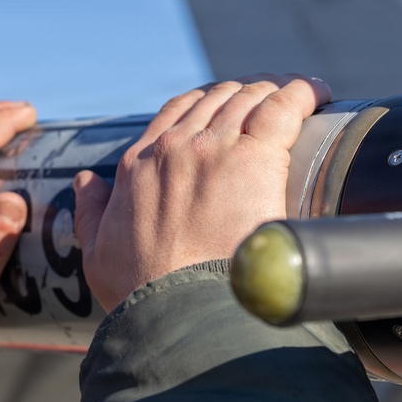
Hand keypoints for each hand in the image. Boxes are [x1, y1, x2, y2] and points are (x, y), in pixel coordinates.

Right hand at [73, 75, 330, 311]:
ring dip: (273, 92)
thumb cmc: (140, 291)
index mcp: (139, 164)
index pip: (178, 111)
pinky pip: (283, 106)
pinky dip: (301, 92)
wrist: (178, 310)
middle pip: (218, 97)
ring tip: (297, 99)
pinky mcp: (255, 158)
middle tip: (269, 106)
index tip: (228, 111)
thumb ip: (91, 212)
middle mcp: (176, 146)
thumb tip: (86, 182)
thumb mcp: (96, 251)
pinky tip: (315, 93)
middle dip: (244, 94)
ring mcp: (216, 148)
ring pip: (250, 95)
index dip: (207, 104)